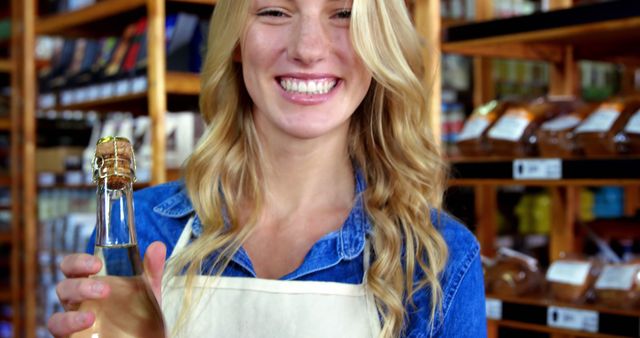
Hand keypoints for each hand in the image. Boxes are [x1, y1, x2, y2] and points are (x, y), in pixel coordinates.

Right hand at [47, 241, 166, 337]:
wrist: (145, 336)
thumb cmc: (139, 311)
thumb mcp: (148, 289)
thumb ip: (151, 268)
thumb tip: (158, 246)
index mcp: (90, 283)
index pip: (72, 266)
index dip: (78, 262)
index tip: (98, 264)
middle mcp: (78, 302)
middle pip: (63, 287)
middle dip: (79, 286)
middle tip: (104, 289)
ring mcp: (74, 322)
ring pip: (56, 316)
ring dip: (72, 316)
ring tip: (91, 316)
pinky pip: (60, 332)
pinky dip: (69, 326)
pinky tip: (87, 323)